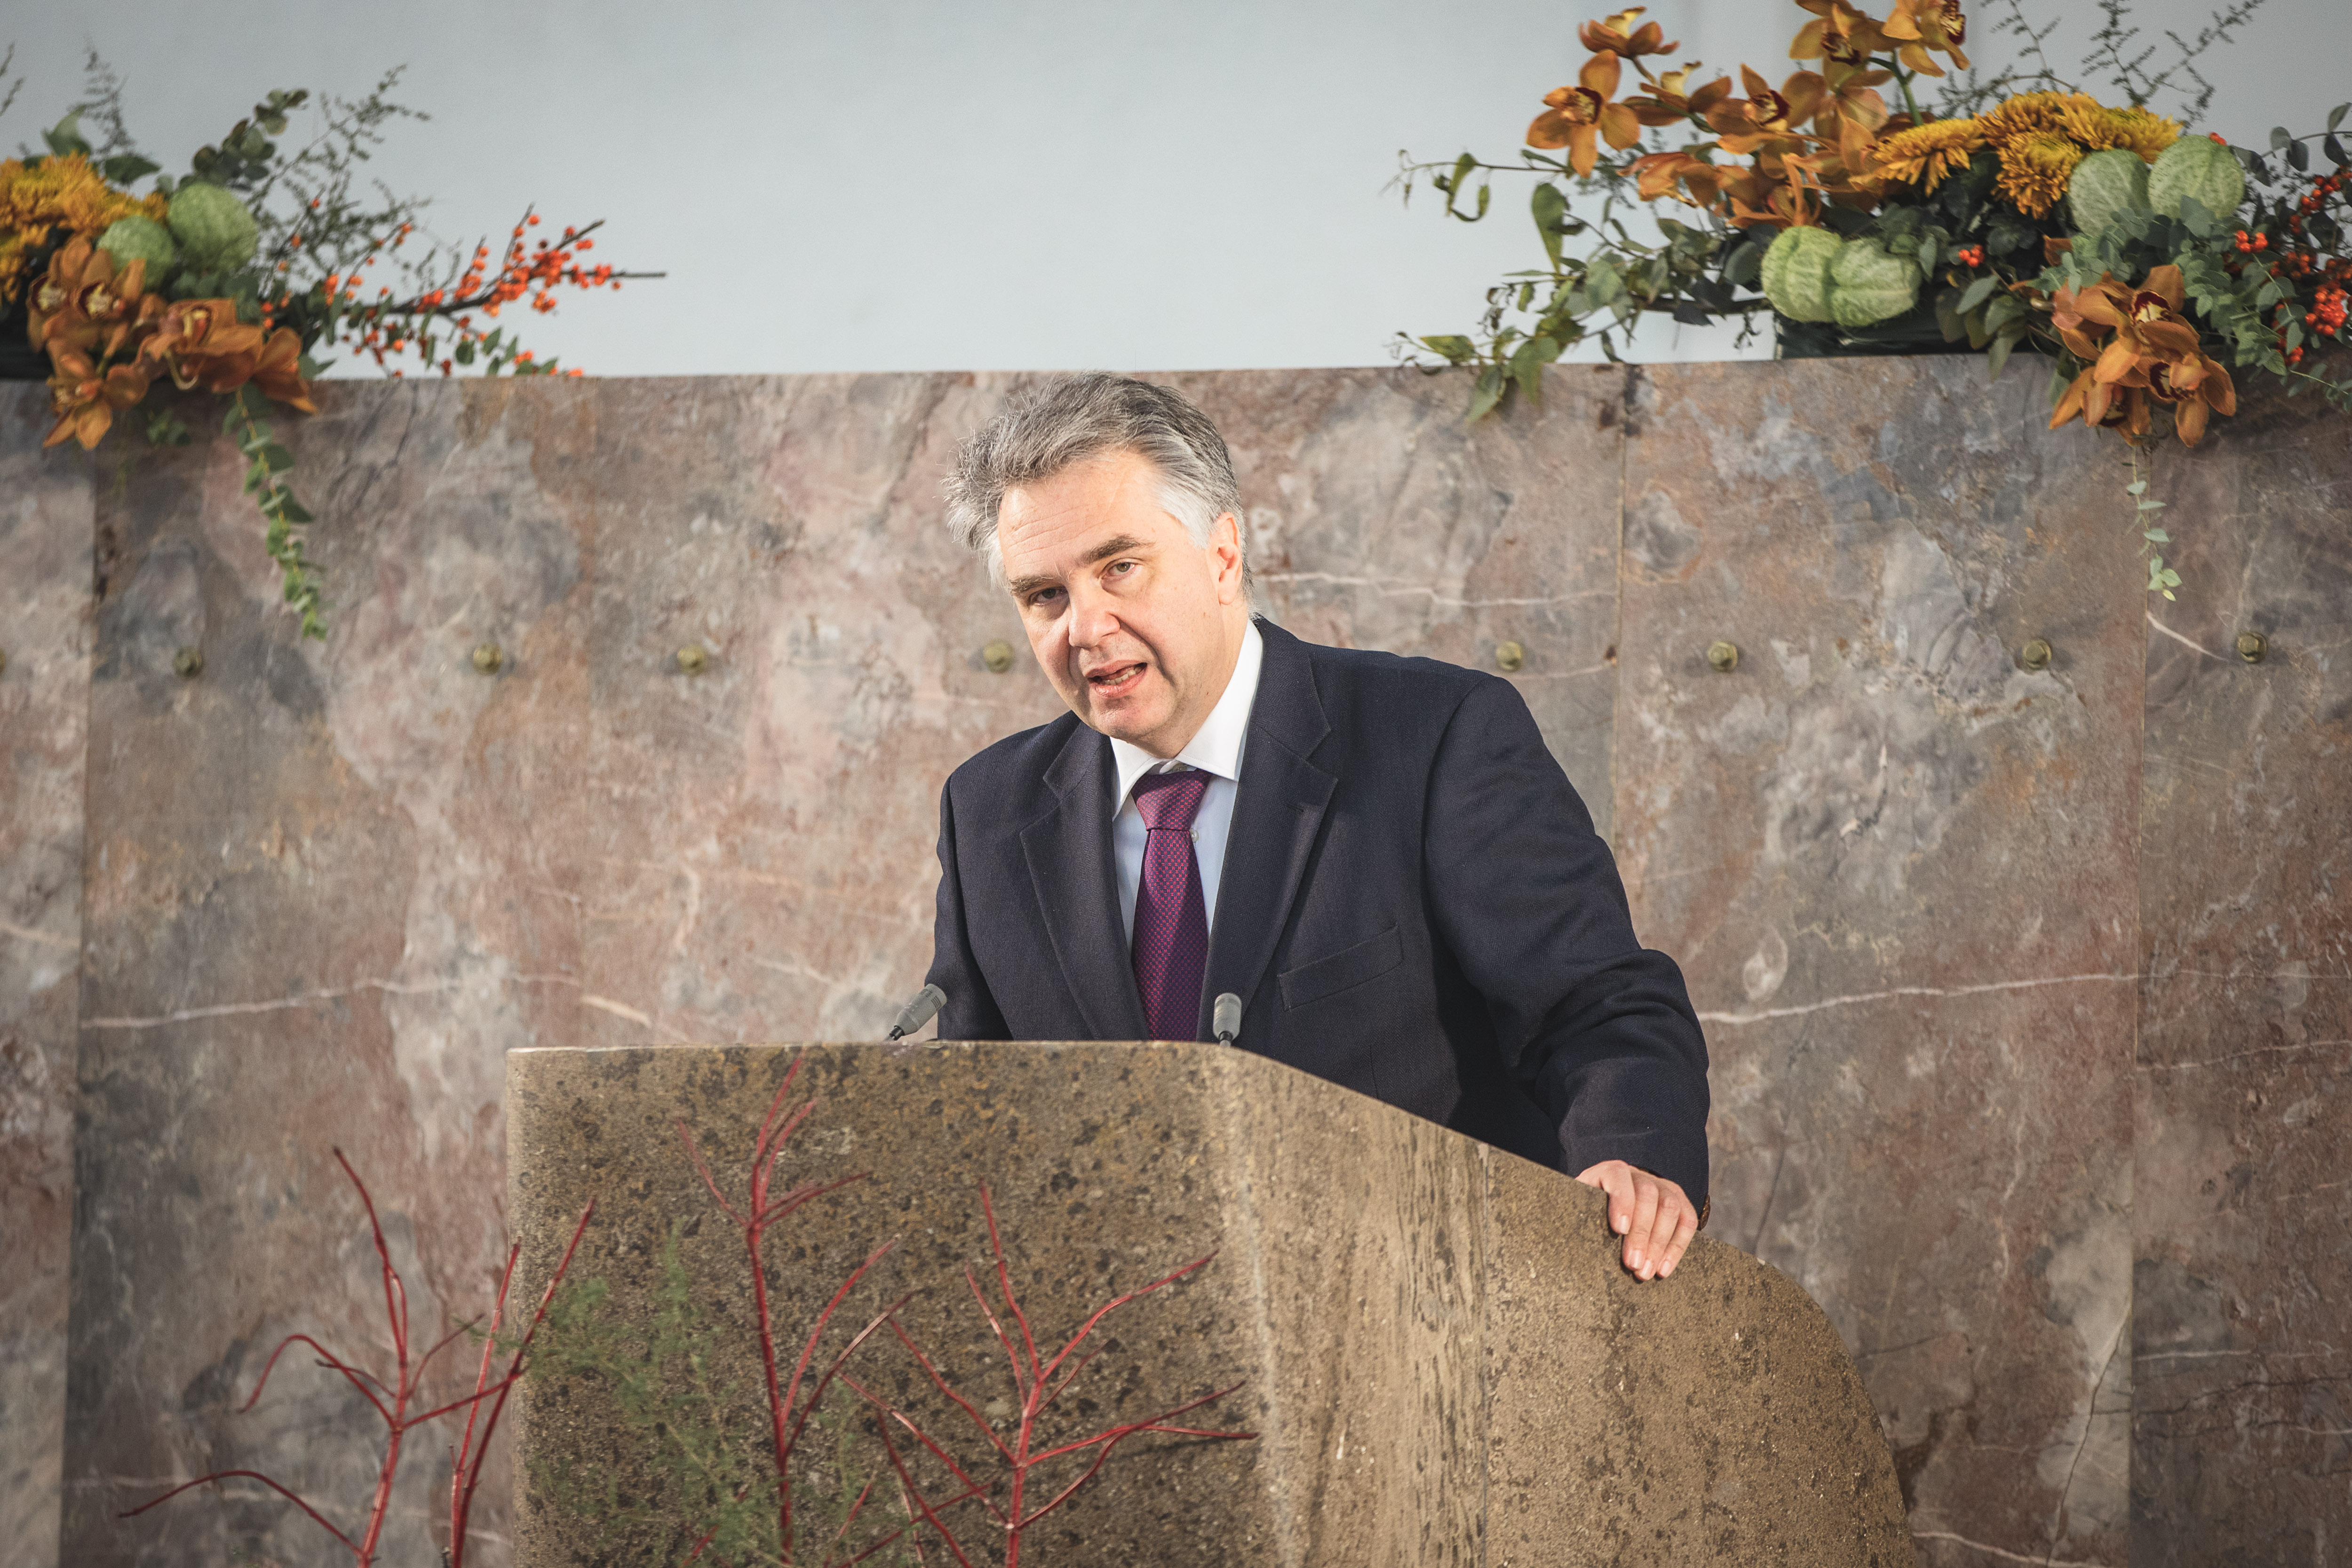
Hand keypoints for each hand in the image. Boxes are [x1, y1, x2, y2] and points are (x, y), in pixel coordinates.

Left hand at [1574, 1160, 1697, 1281]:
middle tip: (1632, 1265)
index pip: (1617, 1176)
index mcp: (1609, 1172)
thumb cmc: (1589, 1213)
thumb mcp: (1579, 1210)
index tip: (1618, 1229)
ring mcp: (1661, 1186)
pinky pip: (1688, 1221)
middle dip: (1641, 1233)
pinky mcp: (1679, 1202)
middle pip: (1648, 1196)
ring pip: (1670, 1208)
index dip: (1621, 1201)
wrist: (1610, 1207)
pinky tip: (1663, 1270)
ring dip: (1659, 1244)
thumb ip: (1576, 1217)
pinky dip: (1677, 1247)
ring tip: (1645, 1272)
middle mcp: (1638, 1175)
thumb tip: (1568, 1244)